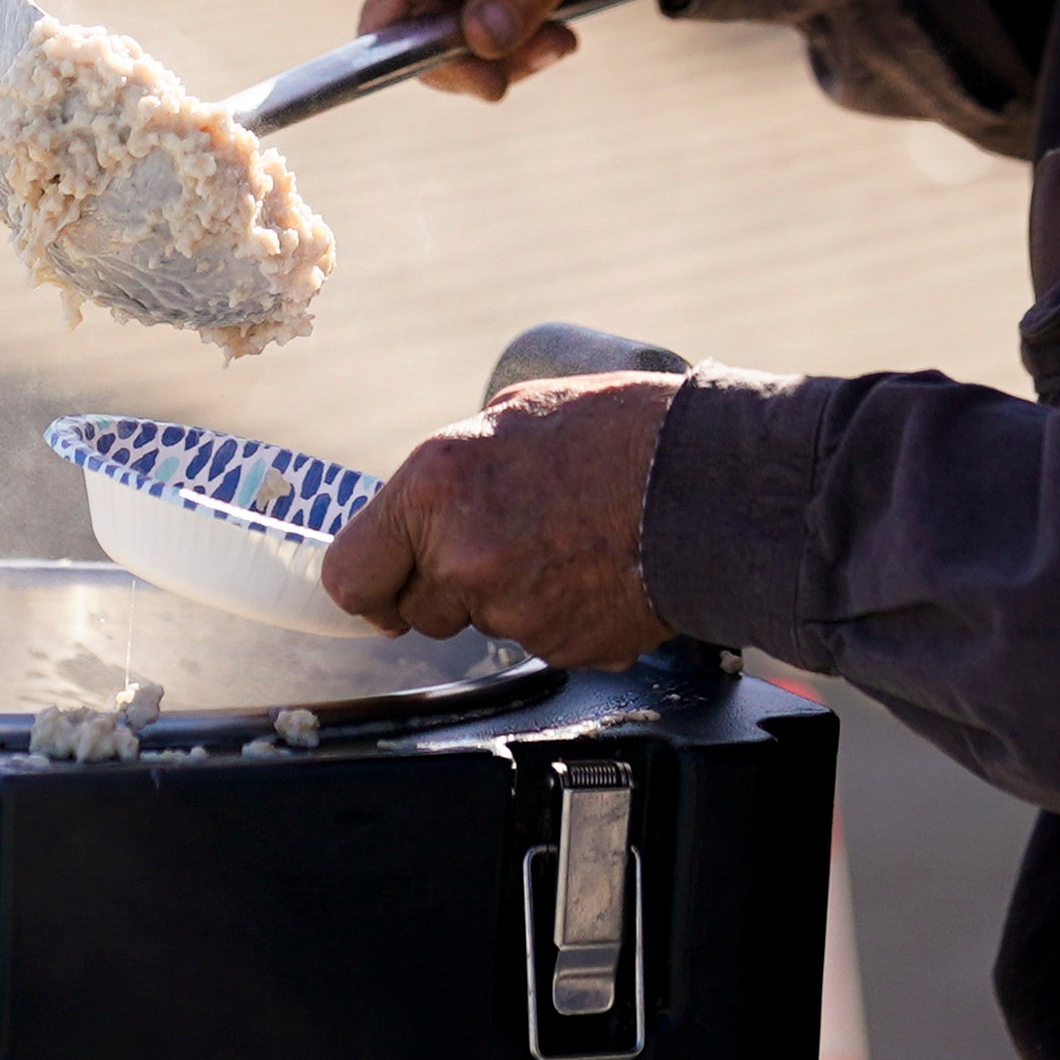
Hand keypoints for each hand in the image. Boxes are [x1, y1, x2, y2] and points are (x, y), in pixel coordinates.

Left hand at [322, 375, 681, 665]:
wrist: (708, 480)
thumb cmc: (620, 430)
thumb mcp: (511, 413)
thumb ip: (452, 474)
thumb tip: (427, 513)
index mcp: (435, 486)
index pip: (352, 574)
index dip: (368, 584)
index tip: (383, 586)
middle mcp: (462, 555)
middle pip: (419, 609)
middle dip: (450, 586)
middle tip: (507, 541)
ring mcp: (512, 609)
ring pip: (483, 624)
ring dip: (510, 597)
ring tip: (565, 543)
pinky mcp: (560, 646)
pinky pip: (539, 639)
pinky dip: (560, 614)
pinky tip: (594, 568)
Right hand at [356, 0, 742, 103]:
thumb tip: (477, 41)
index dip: (394, 5)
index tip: (384, 63)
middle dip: (458, 40)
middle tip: (505, 81)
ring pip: (448, 8)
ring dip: (492, 47)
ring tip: (559, 46)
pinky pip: (477, 13)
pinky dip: (509, 39)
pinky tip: (558, 37)